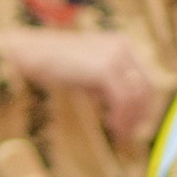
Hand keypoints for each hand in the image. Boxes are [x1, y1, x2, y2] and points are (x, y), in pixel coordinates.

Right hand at [0, 28, 161, 141]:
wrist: (30, 53)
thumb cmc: (54, 64)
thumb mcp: (88, 73)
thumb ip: (107, 85)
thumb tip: (123, 110)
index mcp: (121, 44)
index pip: (145, 77)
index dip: (144, 103)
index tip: (136, 122)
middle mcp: (122, 47)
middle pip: (146, 86)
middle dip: (140, 113)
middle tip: (130, 132)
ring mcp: (115, 56)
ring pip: (136, 95)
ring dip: (130, 118)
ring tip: (119, 132)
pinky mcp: (105, 69)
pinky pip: (123, 99)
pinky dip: (121, 116)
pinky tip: (112, 125)